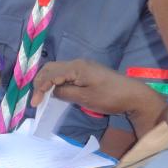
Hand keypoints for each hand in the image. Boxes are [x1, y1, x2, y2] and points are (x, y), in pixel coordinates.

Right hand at [31, 59, 162, 119]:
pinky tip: (55, 92)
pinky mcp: (87, 72)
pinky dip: (56, 82)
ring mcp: (83, 67)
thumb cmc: (110, 97)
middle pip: (50, 68)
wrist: (133, 95)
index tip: (34, 104)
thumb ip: (65, 93)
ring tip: (42, 96)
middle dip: (39, 82)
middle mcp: (77, 63)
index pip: (49, 75)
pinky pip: (65, 74)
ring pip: (57, 70)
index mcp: (75, 67)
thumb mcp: (85, 98)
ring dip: (47, 81)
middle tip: (36, 99)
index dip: (39, 89)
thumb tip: (53, 91)